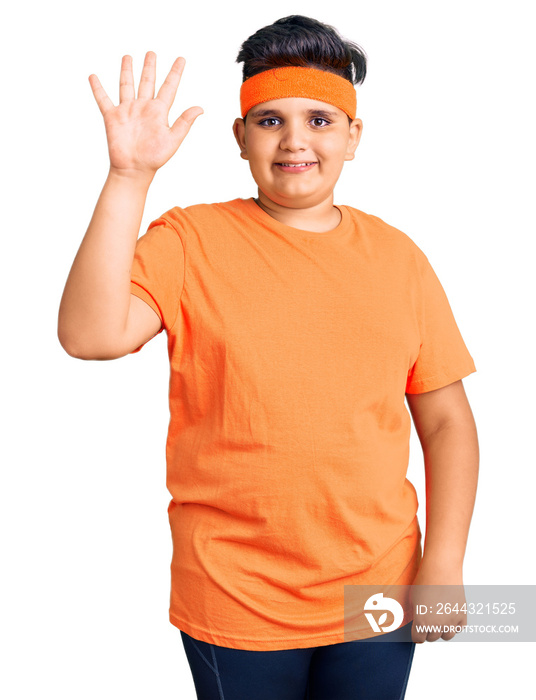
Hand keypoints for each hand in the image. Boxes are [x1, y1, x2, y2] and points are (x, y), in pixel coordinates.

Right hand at [89, 52, 202, 177]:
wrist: (134, 169)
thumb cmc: (154, 158)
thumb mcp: (173, 140)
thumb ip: (184, 123)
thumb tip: (200, 108)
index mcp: (159, 112)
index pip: (169, 87)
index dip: (175, 73)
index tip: (181, 59)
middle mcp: (143, 108)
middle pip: (147, 82)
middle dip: (149, 67)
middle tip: (151, 53)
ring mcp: (127, 111)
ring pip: (126, 85)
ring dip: (127, 71)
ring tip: (127, 57)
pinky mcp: (112, 117)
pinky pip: (103, 99)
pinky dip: (97, 88)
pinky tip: (93, 77)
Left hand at [410, 559, 466, 642]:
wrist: (441, 568)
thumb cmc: (424, 581)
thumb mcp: (413, 599)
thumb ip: (415, 616)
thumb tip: (416, 626)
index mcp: (421, 622)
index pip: (418, 639)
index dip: (416, 634)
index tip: (416, 630)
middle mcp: (437, 625)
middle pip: (432, 637)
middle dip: (428, 631)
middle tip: (427, 620)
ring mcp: (451, 621)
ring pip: (446, 636)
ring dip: (441, 630)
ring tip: (438, 619)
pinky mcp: (462, 614)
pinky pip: (458, 628)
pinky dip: (454, 625)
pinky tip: (449, 616)